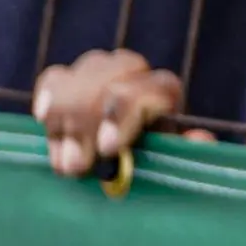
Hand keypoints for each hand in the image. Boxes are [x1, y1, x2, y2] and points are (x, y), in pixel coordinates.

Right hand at [32, 50, 184, 180]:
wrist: (116, 170)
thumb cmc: (145, 171)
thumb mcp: (169, 166)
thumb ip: (185, 153)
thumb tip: (200, 138)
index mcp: (162, 92)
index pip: (149, 88)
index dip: (125, 115)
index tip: (108, 148)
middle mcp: (133, 73)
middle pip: (111, 80)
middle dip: (90, 123)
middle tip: (78, 166)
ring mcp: (99, 73)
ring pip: (81, 77)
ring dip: (67, 121)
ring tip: (65, 164)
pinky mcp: (66, 84)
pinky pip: (54, 78)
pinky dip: (48, 96)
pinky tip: (45, 119)